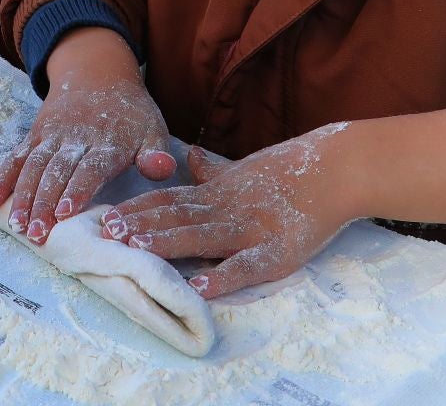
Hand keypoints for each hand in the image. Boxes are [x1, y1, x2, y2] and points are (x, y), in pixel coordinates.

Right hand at [0, 28, 173, 244]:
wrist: (98, 73)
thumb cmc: (130, 113)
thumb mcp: (152, 128)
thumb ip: (156, 153)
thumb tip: (162, 168)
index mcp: (107, 141)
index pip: (90, 168)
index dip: (77, 190)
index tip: (65, 212)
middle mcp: (75, 138)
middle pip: (56, 172)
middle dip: (44, 203)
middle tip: (37, 234)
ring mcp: (51, 137)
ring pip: (33, 167)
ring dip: (22, 196)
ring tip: (16, 225)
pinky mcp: (35, 136)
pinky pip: (16, 157)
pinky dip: (2, 179)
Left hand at [104, 131, 357, 298]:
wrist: (338, 169)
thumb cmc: (294, 172)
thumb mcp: (245, 169)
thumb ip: (215, 170)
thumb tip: (191, 157)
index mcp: (218, 193)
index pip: (169, 199)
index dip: (138, 208)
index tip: (106, 216)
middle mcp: (227, 209)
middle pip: (176, 216)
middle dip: (141, 225)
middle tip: (107, 233)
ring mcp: (250, 229)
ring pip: (201, 236)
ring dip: (168, 243)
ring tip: (137, 250)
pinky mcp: (277, 251)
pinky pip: (246, 266)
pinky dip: (223, 276)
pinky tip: (200, 287)